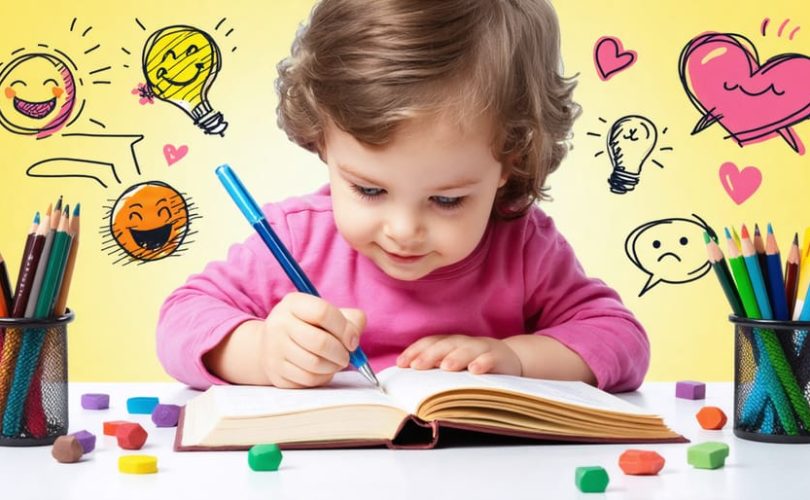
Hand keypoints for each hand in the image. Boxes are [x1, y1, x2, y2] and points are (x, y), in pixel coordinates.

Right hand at [260, 293, 365, 387]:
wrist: (273, 344)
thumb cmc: (310, 327)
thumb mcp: (328, 314)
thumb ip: (350, 320)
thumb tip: (354, 337)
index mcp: (294, 303)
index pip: (323, 312)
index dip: (344, 329)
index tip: (353, 341)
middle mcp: (279, 324)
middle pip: (319, 342)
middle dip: (341, 353)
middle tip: (346, 356)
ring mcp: (274, 349)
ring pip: (314, 364)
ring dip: (333, 367)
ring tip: (336, 363)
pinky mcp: (276, 372)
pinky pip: (307, 380)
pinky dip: (322, 377)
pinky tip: (323, 371)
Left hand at [396, 335, 521, 375]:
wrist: (512, 359)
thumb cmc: (475, 364)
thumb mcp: (455, 365)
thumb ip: (436, 368)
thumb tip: (408, 379)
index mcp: (451, 344)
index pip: (430, 342)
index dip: (415, 351)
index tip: (401, 363)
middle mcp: (465, 343)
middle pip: (445, 345)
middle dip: (429, 354)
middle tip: (416, 366)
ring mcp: (483, 349)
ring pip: (468, 349)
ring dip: (456, 357)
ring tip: (446, 367)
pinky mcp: (501, 358)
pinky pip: (492, 359)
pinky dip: (484, 362)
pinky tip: (475, 370)